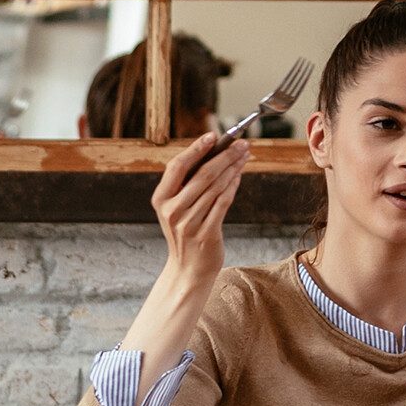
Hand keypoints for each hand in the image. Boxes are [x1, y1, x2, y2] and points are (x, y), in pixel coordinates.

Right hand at [150, 125, 249, 283]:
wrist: (188, 270)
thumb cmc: (186, 233)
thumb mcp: (177, 208)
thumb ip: (188, 184)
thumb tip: (213, 153)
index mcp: (161, 199)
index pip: (177, 166)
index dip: (196, 148)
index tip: (213, 135)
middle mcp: (172, 210)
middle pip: (203, 174)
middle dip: (225, 155)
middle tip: (240, 144)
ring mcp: (189, 223)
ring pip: (216, 186)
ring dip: (233, 168)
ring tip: (244, 156)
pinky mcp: (206, 233)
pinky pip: (224, 202)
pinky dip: (233, 186)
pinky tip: (239, 175)